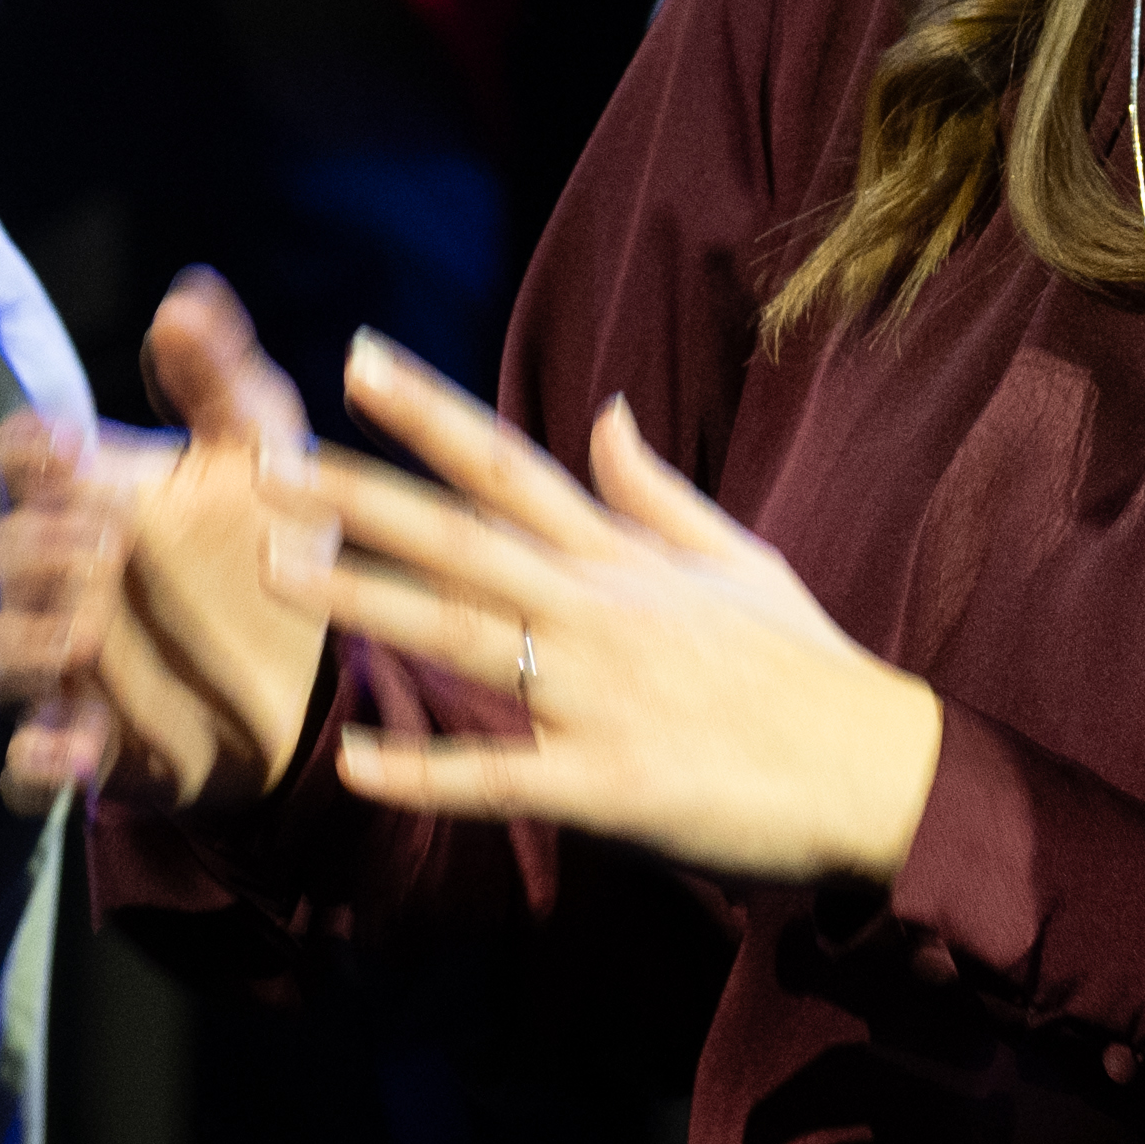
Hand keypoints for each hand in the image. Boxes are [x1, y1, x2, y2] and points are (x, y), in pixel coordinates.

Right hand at [0, 272, 341, 806]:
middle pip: (5, 552)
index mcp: (89, 497)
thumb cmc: (263, 545)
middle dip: (41, 543)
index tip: (72, 449)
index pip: (23, 458)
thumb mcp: (261, 456)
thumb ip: (222, 377)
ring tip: (89, 627)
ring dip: (32, 639)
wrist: (303, 678)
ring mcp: (62, 664)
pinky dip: (40, 758)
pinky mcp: (84, 743)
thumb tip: (186, 293)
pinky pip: (29, 759)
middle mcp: (57, 578)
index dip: (33, 452)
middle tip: (105, 539)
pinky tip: (76, 750)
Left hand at [285, 336, 946, 889]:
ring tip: (271, 569)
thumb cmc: (810, 670)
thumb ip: (656, 490)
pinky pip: (500, 776)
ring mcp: (601, 695)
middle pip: (459, 538)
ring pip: (461, 634)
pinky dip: (424, 770)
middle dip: (357, 496)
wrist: (882, 773)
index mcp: (625, 560)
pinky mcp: (608, 783)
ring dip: (362, 600)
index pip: (510, 466)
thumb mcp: (741, 559)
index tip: (354, 359)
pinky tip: (350, 759)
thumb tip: (603, 409)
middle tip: (261, 462)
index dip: (428, 412)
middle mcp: (601, 611)